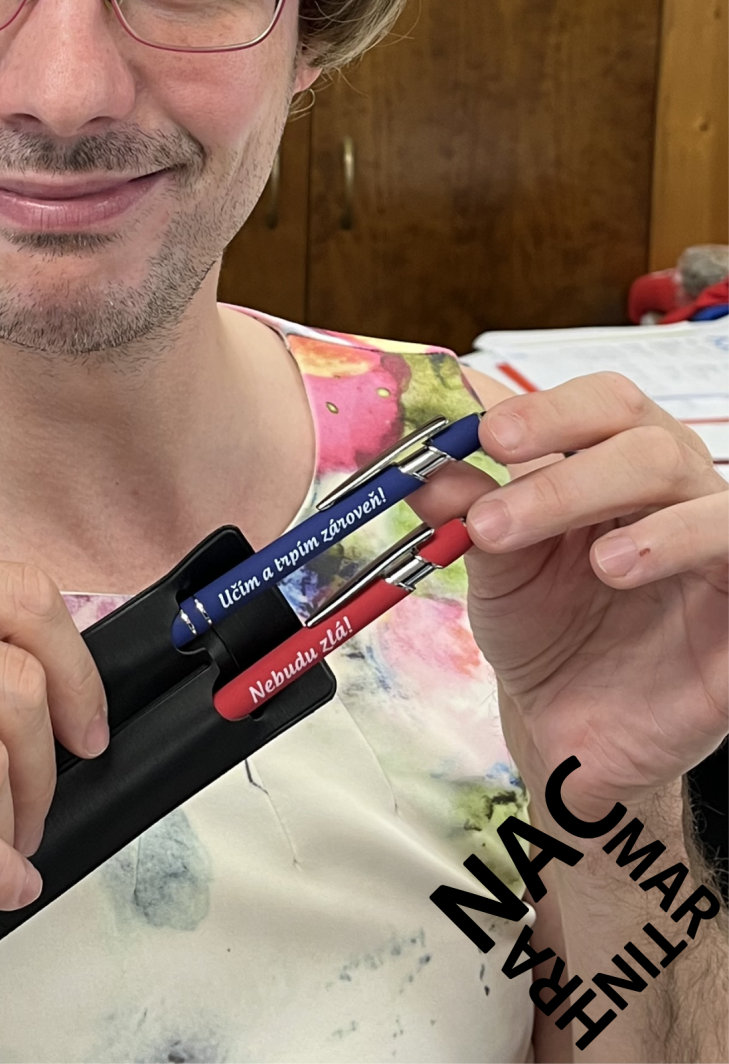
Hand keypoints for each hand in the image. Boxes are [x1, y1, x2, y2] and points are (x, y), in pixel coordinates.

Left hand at [410, 374, 727, 814]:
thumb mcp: (493, 565)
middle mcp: (670, 486)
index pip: (598, 402)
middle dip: (562, 463)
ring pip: (693, 480)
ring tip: (586, 558)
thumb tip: (425, 468)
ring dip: (618, 505)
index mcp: (610, 459)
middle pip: (640, 434)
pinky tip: (624, 566)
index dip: (545, 408)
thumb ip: (468, 509)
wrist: (574, 722)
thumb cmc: (544, 626)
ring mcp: (713, 537)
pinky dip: (683, 539)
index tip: (485, 434)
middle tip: (495, 503)